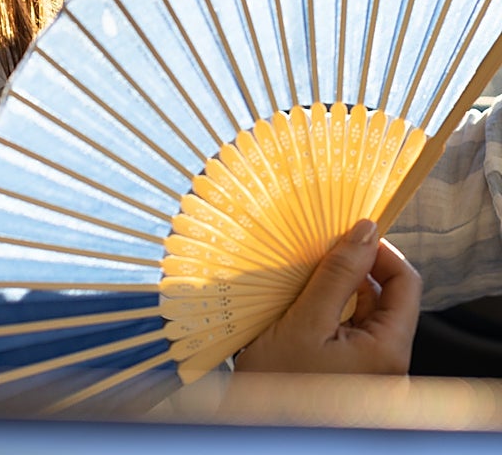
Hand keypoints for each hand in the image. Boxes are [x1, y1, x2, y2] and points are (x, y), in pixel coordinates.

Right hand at [234, 219, 421, 375]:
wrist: (256, 430)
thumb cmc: (278, 385)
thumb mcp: (304, 320)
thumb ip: (337, 274)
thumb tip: (365, 231)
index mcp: (388, 352)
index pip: (406, 284)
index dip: (380, 252)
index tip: (348, 233)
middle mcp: (389, 364)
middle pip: (388, 298)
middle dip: (355, 269)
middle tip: (321, 250)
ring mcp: (372, 372)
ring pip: (368, 312)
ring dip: (340, 288)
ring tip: (306, 277)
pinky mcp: (353, 375)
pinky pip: (352, 330)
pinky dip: (331, 310)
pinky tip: (303, 304)